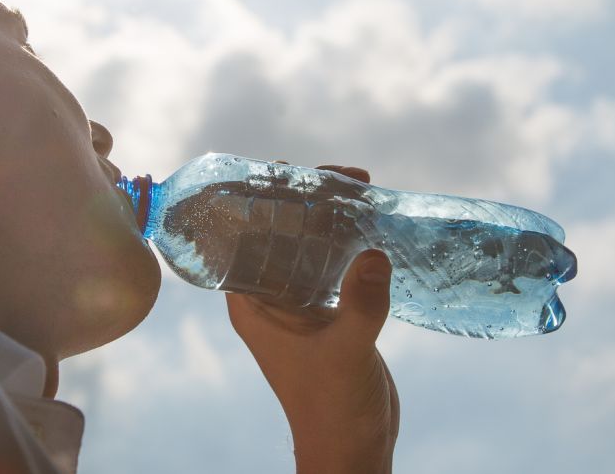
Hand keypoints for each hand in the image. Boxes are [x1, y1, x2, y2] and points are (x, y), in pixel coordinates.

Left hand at [226, 164, 398, 473]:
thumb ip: (360, 304)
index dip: (259, 199)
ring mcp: (298, 303)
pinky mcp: (328, 312)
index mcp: (251, 303)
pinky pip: (332, 263)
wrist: (353, 446)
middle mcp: (268, 297)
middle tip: (344, 176)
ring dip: (330, 218)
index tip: (289, 169)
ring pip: (307, 245)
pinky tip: (372, 222)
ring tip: (362, 188)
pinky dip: (348, 242)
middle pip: (277, 233)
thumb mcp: (347, 352)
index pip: (242, 236)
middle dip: (304, 201)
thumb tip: (372, 252)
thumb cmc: (333, 406)